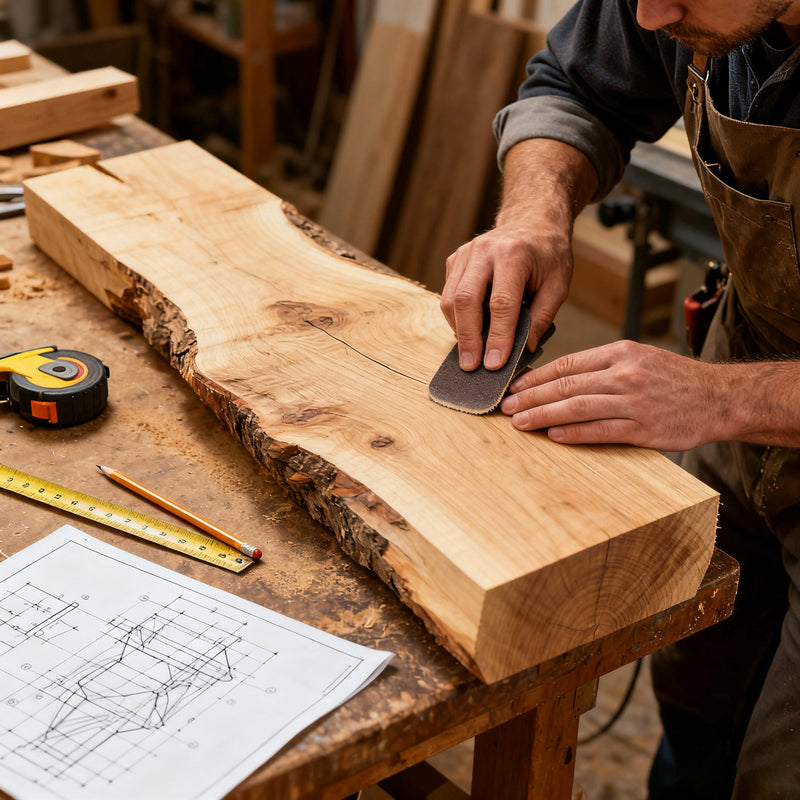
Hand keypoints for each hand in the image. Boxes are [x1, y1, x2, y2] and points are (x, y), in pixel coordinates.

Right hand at [440, 221, 570, 371]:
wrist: (532, 220)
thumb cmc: (548, 255)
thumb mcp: (558, 284)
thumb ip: (542, 317)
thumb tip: (524, 350)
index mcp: (514, 254)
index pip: (501, 303)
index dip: (497, 336)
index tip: (495, 364)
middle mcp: (484, 250)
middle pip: (466, 300)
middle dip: (468, 338)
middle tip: (471, 366)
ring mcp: (465, 254)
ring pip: (451, 299)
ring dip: (459, 331)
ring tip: (470, 354)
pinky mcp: (454, 260)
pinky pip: (448, 295)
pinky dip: (456, 318)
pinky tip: (469, 331)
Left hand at [500, 340, 723, 449]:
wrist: (721, 397)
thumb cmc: (675, 379)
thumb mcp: (639, 358)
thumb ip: (602, 367)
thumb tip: (559, 379)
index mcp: (620, 353)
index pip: (567, 364)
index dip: (535, 376)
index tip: (514, 387)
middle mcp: (624, 374)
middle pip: (565, 385)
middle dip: (530, 397)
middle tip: (505, 407)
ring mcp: (634, 402)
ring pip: (577, 407)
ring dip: (543, 415)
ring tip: (520, 423)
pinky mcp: (644, 429)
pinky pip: (601, 431)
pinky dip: (573, 433)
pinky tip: (552, 435)